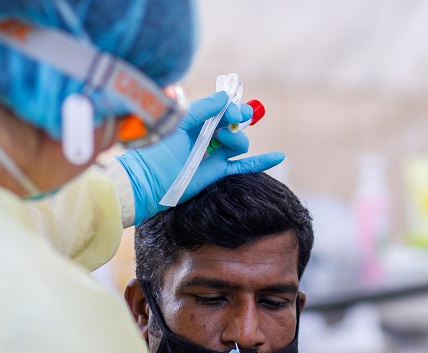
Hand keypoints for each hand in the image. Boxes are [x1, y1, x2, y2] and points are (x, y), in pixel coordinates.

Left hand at [115, 91, 284, 224]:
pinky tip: (278, 156)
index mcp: (196, 120)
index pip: (222, 108)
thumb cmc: (158, 148)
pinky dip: (262, 161)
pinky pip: (244, 165)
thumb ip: (203, 108)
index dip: (232, 107)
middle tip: (231, 122)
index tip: (232, 110)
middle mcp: (207, 135)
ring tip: (223, 141)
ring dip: (237, 138)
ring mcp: (214, 153)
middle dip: (236, 120)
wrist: (148, 180)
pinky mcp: (218, 171)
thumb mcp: (180, 121)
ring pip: (239, 143)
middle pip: (233, 123)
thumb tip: (227, 97)